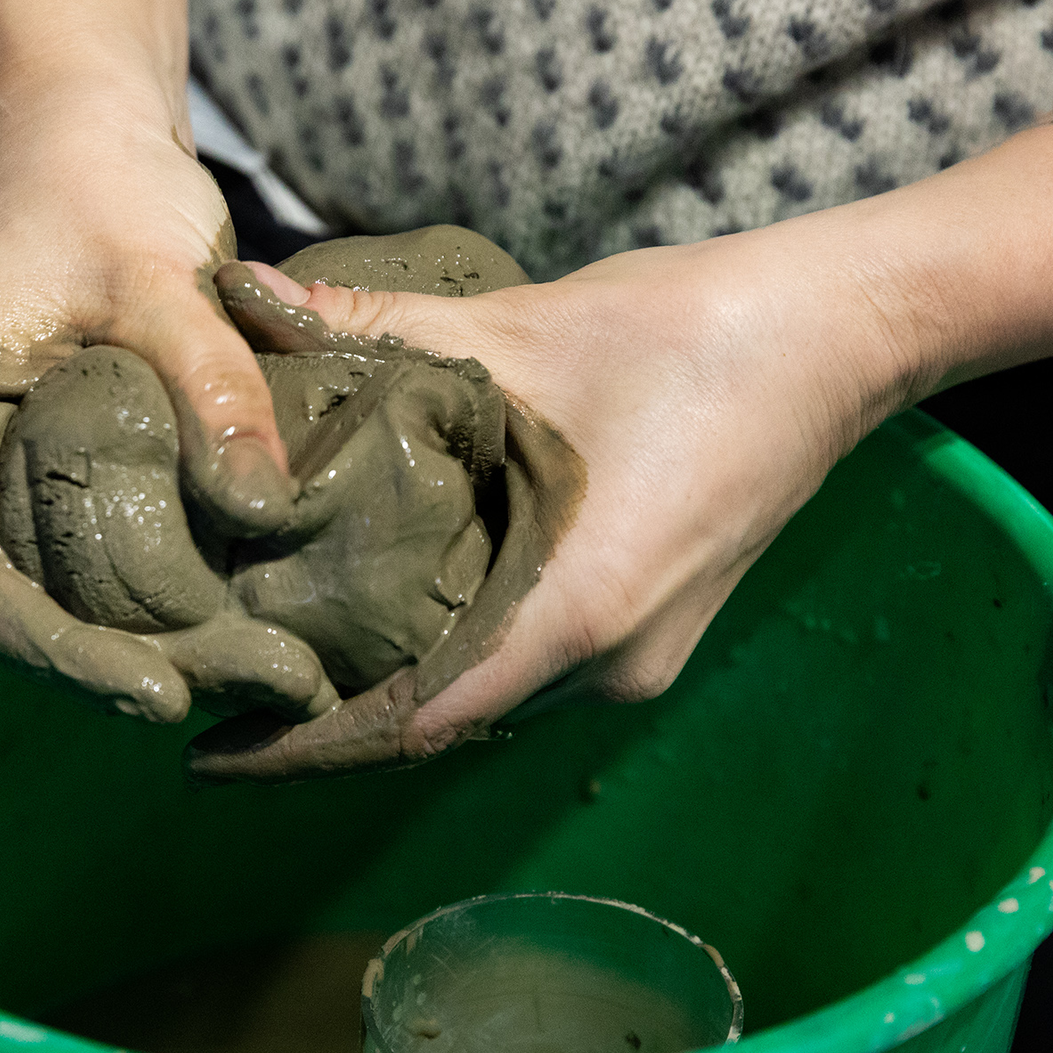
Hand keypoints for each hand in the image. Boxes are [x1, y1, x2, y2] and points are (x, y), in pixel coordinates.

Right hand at [0, 90, 314, 723]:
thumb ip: (210, 382)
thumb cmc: (101, 186)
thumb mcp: (162, 274)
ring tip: (212, 679)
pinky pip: (58, 553)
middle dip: (88, 667)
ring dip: (105, 643)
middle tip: (201, 700)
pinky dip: (117, 598)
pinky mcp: (28, 458)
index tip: (156, 692)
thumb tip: (267, 509)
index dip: (56, 652)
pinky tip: (198, 622)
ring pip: (25, 588)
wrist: (81, 131)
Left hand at [186, 221, 926, 781]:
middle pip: (441, 720)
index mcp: (579, 613)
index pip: (413, 724)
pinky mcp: (650, 625)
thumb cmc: (696, 332)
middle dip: (329, 715)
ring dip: (391, 682)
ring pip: (485, 694)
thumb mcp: (521, 328)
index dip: (306, 747)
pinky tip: (383, 610)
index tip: (213, 755)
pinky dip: (450, 650)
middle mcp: (611, 665)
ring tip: (280, 652)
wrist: (840, 331)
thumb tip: (244, 297)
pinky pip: (527, 662)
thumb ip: (374, 329)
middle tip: (220, 686)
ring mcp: (640, 655)